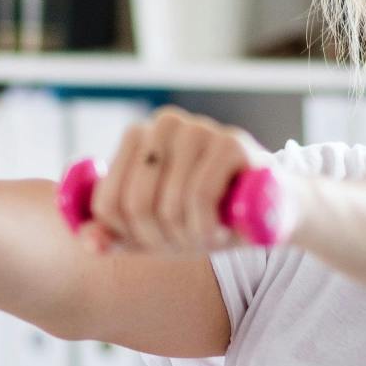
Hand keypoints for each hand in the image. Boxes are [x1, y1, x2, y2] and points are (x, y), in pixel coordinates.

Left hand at [81, 107, 271, 255]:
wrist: (277, 211)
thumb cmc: (211, 217)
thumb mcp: (156, 231)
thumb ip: (116, 235)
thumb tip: (88, 242)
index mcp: (137, 137)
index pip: (106, 203)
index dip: (131, 237)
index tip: (159, 240)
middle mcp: (164, 123)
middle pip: (134, 205)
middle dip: (161, 239)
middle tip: (188, 241)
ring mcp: (198, 128)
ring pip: (166, 205)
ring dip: (189, 237)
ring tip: (210, 233)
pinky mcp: (230, 142)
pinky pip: (198, 198)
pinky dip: (208, 227)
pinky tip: (224, 228)